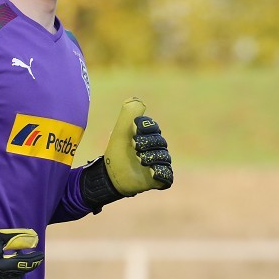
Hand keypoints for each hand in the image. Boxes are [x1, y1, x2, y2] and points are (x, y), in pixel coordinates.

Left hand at [81, 97, 172, 211]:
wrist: (112, 174)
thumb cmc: (116, 152)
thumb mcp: (121, 130)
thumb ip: (129, 113)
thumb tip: (139, 100)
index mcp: (149, 136)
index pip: (153, 127)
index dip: (143, 130)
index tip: (133, 134)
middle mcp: (156, 148)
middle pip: (160, 142)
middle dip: (146, 145)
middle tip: (135, 150)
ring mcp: (159, 163)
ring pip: (164, 157)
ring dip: (150, 158)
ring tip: (139, 162)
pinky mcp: (161, 178)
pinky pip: (167, 173)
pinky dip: (159, 172)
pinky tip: (150, 171)